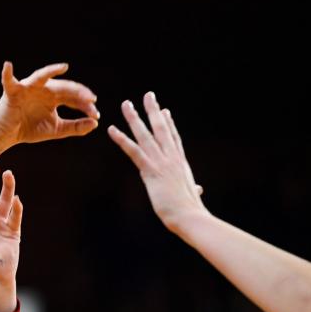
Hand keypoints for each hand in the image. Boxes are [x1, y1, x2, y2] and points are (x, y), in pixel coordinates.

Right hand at [0, 62, 98, 159]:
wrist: (7, 135)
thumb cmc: (29, 129)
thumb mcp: (56, 129)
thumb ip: (75, 127)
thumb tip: (95, 123)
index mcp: (53, 97)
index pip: (73, 97)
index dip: (85, 105)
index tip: (96, 115)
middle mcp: (43, 89)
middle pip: (63, 87)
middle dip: (77, 92)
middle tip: (90, 99)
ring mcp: (28, 88)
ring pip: (42, 77)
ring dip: (52, 71)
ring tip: (63, 67)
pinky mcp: (13, 91)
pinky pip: (8, 80)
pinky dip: (7, 72)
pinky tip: (8, 65)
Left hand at [107, 91, 207, 233]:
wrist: (190, 216)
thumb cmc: (190, 210)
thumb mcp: (192, 196)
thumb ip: (193, 190)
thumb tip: (198, 190)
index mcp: (180, 163)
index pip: (173, 138)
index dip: (168, 123)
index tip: (165, 110)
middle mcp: (172, 157)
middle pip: (161, 128)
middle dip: (153, 110)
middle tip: (148, 95)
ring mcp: (161, 162)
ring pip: (146, 134)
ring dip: (134, 118)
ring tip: (126, 104)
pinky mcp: (150, 170)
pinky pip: (133, 150)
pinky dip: (122, 139)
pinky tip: (112, 129)